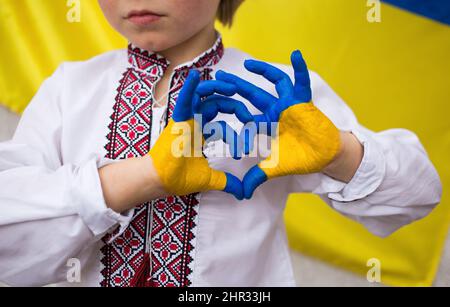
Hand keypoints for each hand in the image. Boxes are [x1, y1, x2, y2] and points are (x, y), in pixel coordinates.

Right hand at [149, 70, 243, 199]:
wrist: (161, 181)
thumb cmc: (180, 177)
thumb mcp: (211, 178)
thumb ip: (228, 182)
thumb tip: (243, 193)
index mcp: (202, 133)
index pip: (223, 124)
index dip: (237, 135)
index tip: (245, 149)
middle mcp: (195, 122)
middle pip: (217, 104)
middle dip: (235, 106)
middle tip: (249, 116)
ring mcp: (186, 119)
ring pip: (202, 95)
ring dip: (217, 88)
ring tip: (233, 87)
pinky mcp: (177, 120)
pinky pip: (183, 100)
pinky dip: (188, 88)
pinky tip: (194, 75)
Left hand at [204, 51, 341, 198]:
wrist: (323, 157)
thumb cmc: (300, 159)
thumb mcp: (273, 169)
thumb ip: (256, 177)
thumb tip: (242, 194)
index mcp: (264, 124)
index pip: (242, 115)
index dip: (228, 111)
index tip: (210, 104)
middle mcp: (274, 111)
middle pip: (251, 95)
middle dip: (235, 86)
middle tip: (217, 77)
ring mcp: (288, 104)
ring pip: (273, 83)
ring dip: (262, 71)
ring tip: (247, 64)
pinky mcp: (304, 101)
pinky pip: (302, 82)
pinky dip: (301, 69)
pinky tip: (296, 54)